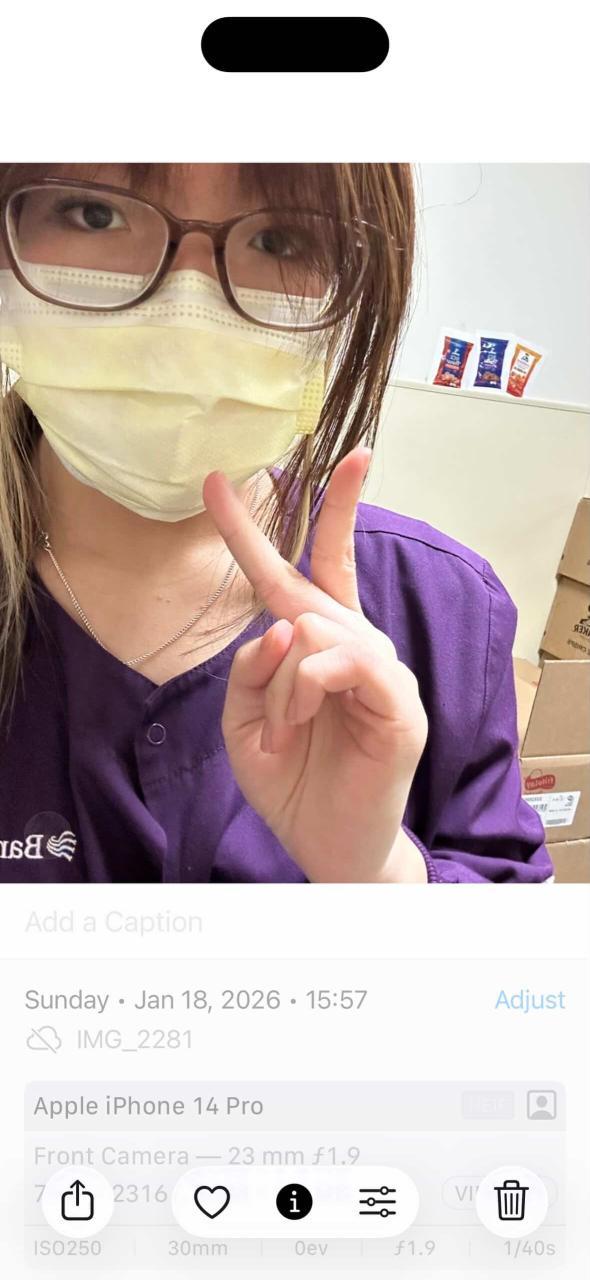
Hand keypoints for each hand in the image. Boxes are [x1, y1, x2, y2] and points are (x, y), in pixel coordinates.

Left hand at [202, 447, 428, 882]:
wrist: (328, 845)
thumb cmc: (292, 781)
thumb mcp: (244, 722)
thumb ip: (250, 670)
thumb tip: (280, 626)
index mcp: (322, 646)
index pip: (313, 567)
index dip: (306, 514)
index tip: (245, 476)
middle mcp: (357, 646)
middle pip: (312, 578)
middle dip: (255, 535)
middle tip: (216, 490)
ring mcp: (383, 672)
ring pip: (315, 627)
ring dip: (283, 679)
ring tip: (287, 726)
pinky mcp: (399, 704)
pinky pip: (347, 662)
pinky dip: (310, 686)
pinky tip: (303, 715)